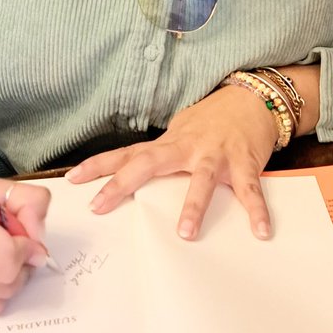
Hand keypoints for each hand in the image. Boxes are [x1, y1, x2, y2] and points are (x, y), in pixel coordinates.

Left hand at [66, 86, 277, 239]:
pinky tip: (260, 231)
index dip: (98, 166)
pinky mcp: (244, 161)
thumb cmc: (212, 120)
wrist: (251, 99)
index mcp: (169, 144)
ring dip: (194, 206)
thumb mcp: (180, 133)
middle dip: (123, 184)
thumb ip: (161, 154)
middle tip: (101, 205)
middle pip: (149, 164)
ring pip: (202, 179)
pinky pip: (249, 189)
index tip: (72, 180)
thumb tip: (133, 174)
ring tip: (186, 233)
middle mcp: (187, 147)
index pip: (127, 154)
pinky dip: (256, 210)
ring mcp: (216, 154)